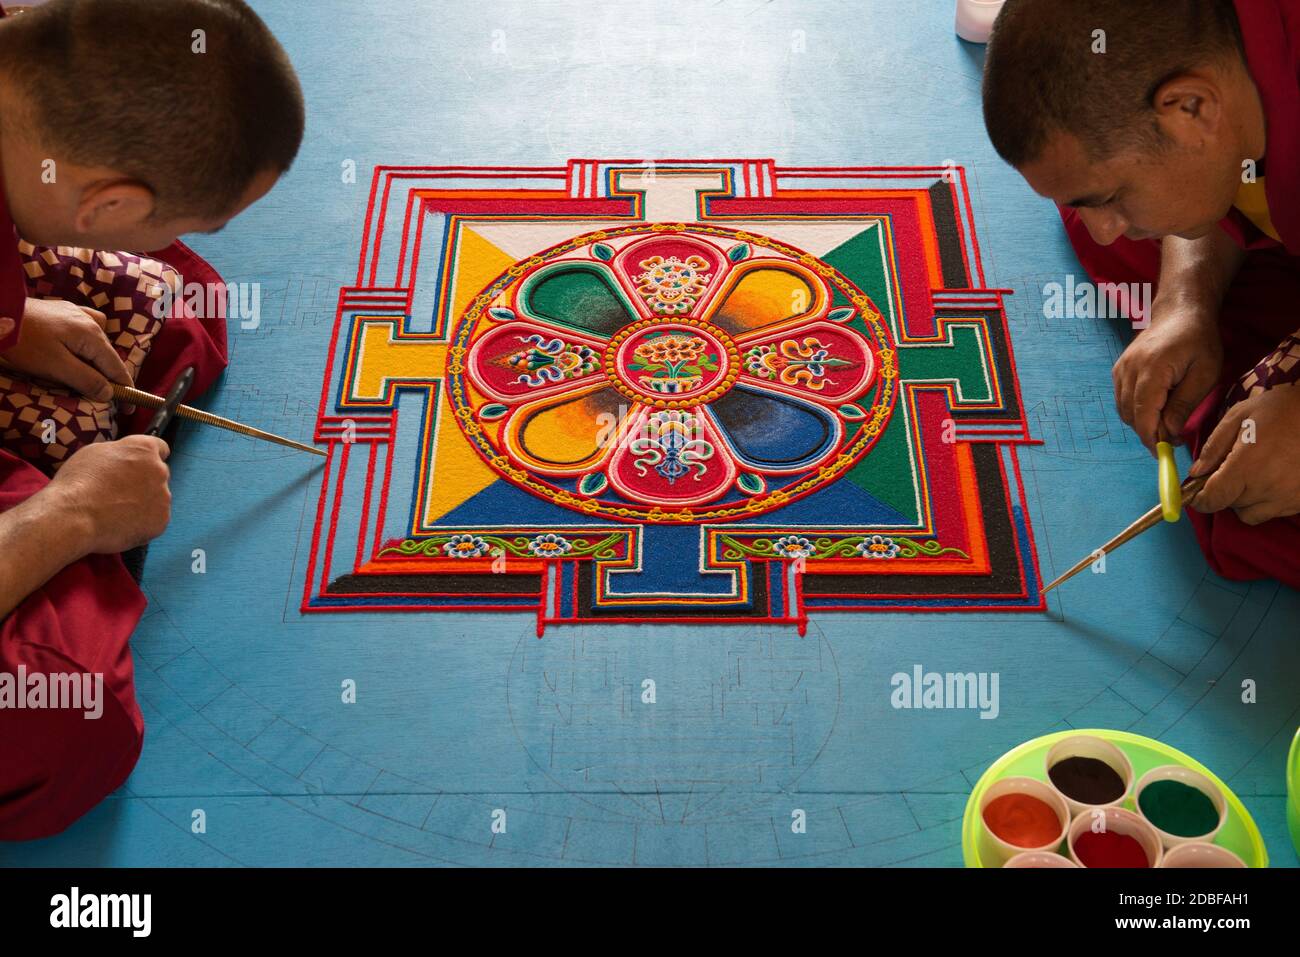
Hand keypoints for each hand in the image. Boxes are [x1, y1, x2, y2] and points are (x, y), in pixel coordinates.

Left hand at [0, 297, 132, 401]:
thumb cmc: (26, 342)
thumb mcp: (56, 367)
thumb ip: (86, 380)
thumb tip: (110, 393)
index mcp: (93, 337)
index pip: (117, 368)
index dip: (125, 390)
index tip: (128, 410)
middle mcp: (91, 322)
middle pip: (108, 356)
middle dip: (109, 377)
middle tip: (103, 398)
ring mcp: (77, 313)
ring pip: (98, 342)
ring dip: (98, 360)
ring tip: (88, 375)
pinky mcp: (63, 311)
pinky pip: (87, 326)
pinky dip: (89, 340)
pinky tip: (80, 344)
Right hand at [45, 436, 171, 552]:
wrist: (75, 516)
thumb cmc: (79, 482)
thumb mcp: (95, 452)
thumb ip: (120, 453)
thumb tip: (126, 459)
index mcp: (144, 449)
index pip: (160, 448)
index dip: (147, 458)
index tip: (139, 465)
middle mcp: (160, 470)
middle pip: (158, 474)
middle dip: (144, 481)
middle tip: (121, 492)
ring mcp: (163, 497)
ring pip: (157, 498)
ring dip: (144, 502)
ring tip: (116, 511)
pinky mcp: (161, 520)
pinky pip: (155, 519)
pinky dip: (142, 522)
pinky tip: (121, 523)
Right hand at [1112, 298, 1222, 452]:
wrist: (1179, 311)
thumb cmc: (1198, 340)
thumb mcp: (1204, 374)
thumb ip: (1184, 404)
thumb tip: (1169, 433)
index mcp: (1152, 370)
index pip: (1143, 416)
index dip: (1152, 439)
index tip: (1165, 453)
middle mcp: (1129, 370)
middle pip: (1130, 416)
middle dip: (1148, 433)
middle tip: (1172, 439)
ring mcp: (1120, 369)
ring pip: (1123, 409)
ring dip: (1142, 422)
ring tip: (1166, 424)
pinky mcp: (1118, 370)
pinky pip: (1122, 399)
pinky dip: (1136, 410)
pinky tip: (1155, 409)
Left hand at [1188, 382, 1299, 524]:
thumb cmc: (1282, 409)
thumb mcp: (1239, 416)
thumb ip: (1214, 446)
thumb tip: (1196, 473)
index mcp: (1247, 467)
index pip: (1213, 500)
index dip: (1200, 500)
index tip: (1197, 493)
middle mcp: (1268, 488)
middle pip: (1231, 506)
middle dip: (1224, 493)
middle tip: (1231, 472)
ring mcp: (1289, 497)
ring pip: (1252, 515)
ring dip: (1245, 501)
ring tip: (1253, 477)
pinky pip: (1276, 512)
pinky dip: (1267, 502)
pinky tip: (1273, 479)